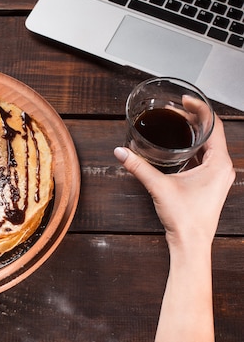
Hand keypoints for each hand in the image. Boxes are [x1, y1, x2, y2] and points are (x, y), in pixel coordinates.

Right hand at [114, 115, 234, 249]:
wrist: (191, 243)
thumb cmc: (185, 218)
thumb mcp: (159, 186)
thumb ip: (138, 166)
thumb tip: (121, 151)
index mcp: (218, 163)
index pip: (214, 125)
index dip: (199, 109)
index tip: (184, 100)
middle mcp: (223, 168)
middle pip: (212, 133)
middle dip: (193, 119)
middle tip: (175, 109)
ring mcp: (218, 176)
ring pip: (209, 145)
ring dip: (193, 133)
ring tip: (176, 123)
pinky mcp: (211, 183)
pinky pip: (205, 158)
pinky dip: (194, 147)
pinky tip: (178, 146)